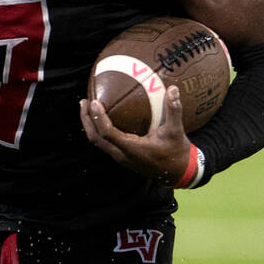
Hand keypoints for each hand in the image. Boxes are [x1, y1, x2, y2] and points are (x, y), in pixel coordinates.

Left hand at [79, 85, 194, 185]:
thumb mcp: (175, 132)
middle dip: (87, 119)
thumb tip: (173, 89)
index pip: (108, 133)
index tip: (94, 102)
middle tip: (84, 101)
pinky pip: (104, 143)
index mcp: (132, 149)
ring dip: (90, 125)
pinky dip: (98, 130)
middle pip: (96, 138)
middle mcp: (122, 155)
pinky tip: (101, 118)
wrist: (179, 174)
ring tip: (87, 107)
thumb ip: (173, 110)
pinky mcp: (122, 157)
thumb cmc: (176, 153)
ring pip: (98, 141)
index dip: (98, 118)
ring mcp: (121, 157)